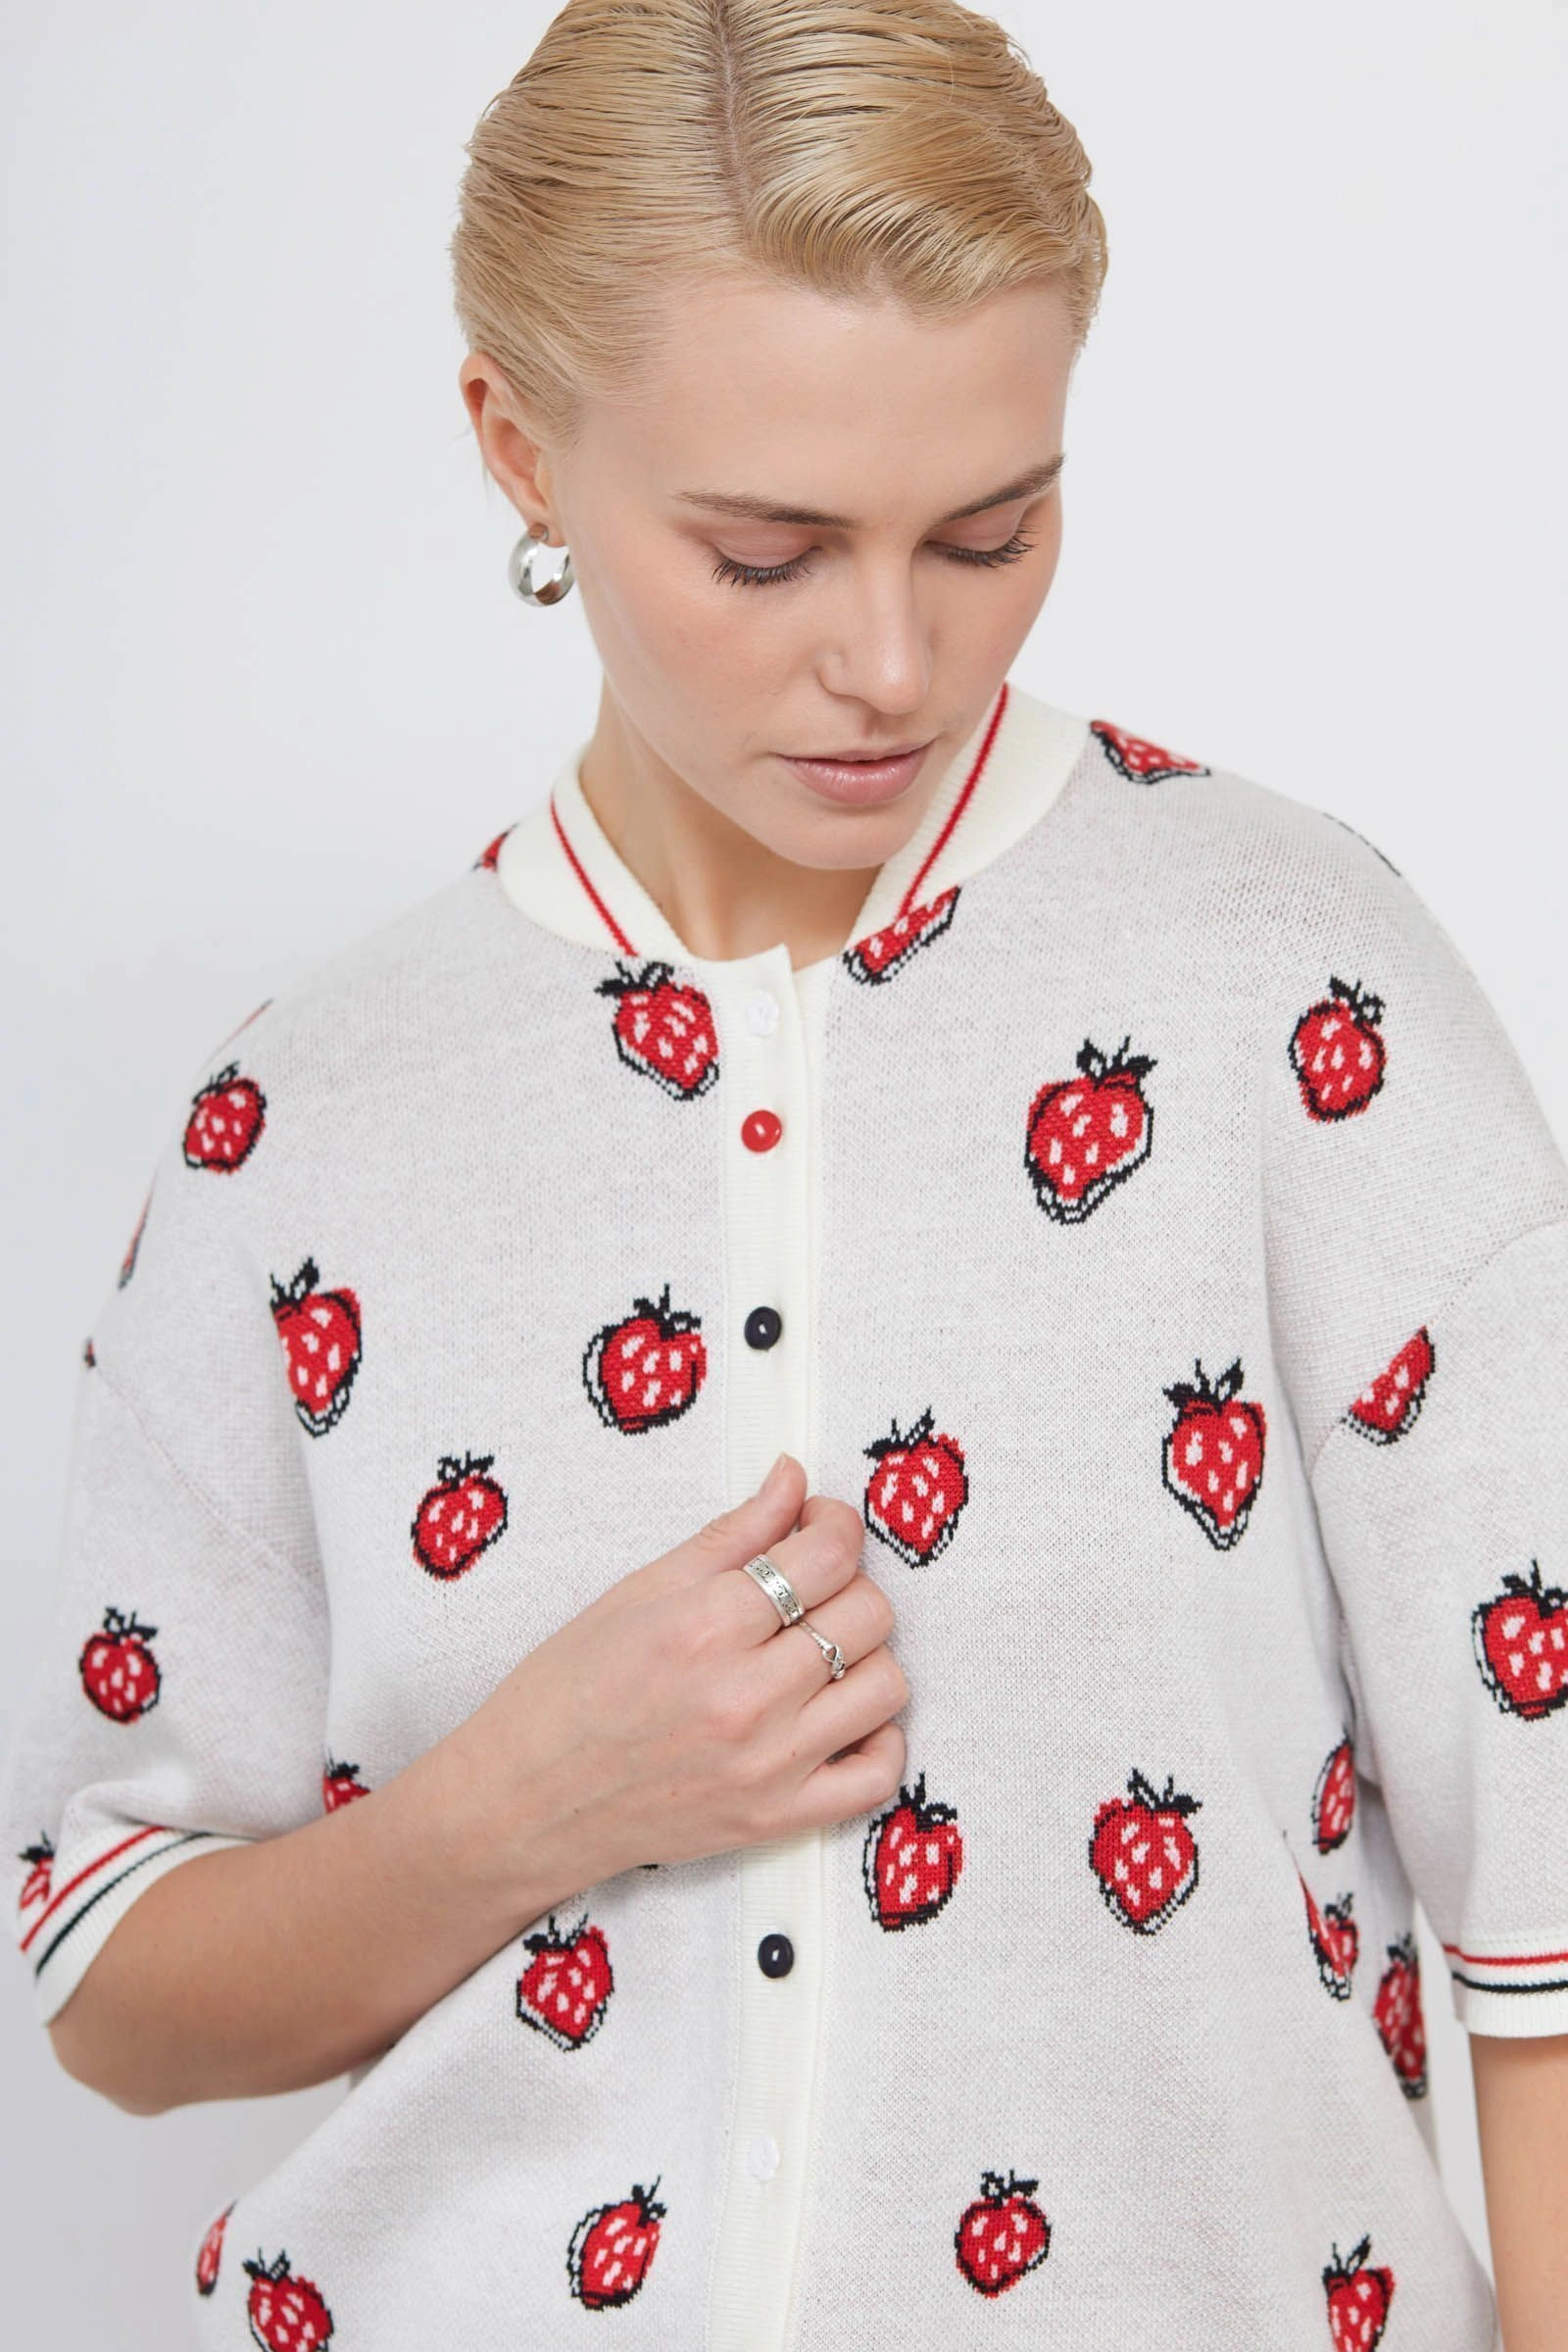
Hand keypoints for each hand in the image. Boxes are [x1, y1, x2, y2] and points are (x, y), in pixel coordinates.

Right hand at [438, 1453, 907, 1905]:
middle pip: (869, 1614)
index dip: (836, 1524)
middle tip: (810, 1589)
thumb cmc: (567, 1690)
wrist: (523, 1802)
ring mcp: (769, 1765)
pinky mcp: (778, 1820)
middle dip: (848, 1586)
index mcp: (706, 1625)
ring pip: (887, 1686)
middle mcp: (746, 1697)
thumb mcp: (639, 1591)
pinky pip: (878, 1776)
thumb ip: (732, 1534)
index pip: (831, 1554)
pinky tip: (837, 1718)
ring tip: (819, 1654)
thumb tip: (793, 1477)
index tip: (816, 1525)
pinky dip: (877, 1740)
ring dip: (865, 1657)